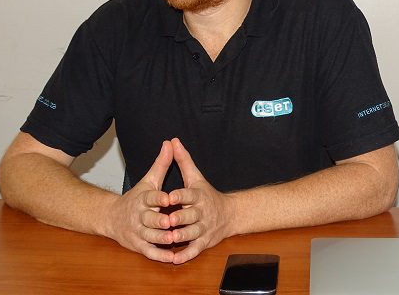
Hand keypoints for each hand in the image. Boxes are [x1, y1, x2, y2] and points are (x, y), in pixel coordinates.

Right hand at [105, 141, 176, 261]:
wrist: (112, 218)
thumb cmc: (136, 198)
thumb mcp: (148, 180)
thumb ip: (161, 164)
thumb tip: (169, 142)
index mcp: (142, 199)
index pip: (150, 197)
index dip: (158, 198)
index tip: (168, 198)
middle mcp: (139, 216)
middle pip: (148, 219)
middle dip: (159, 221)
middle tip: (171, 222)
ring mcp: (138, 232)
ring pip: (149, 236)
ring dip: (160, 238)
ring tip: (172, 238)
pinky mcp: (138, 245)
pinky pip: (149, 252)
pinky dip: (160, 255)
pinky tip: (172, 257)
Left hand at [167, 138, 234, 263]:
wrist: (230, 214)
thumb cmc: (207, 195)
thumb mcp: (196, 177)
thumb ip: (183, 160)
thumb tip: (173, 140)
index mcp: (198, 196)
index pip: (189, 194)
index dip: (179, 195)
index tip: (169, 196)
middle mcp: (202, 212)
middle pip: (191, 215)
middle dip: (180, 218)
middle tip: (167, 220)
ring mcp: (204, 228)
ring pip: (193, 233)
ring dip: (182, 236)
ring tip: (171, 238)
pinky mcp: (204, 242)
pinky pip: (195, 249)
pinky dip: (186, 254)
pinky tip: (175, 258)